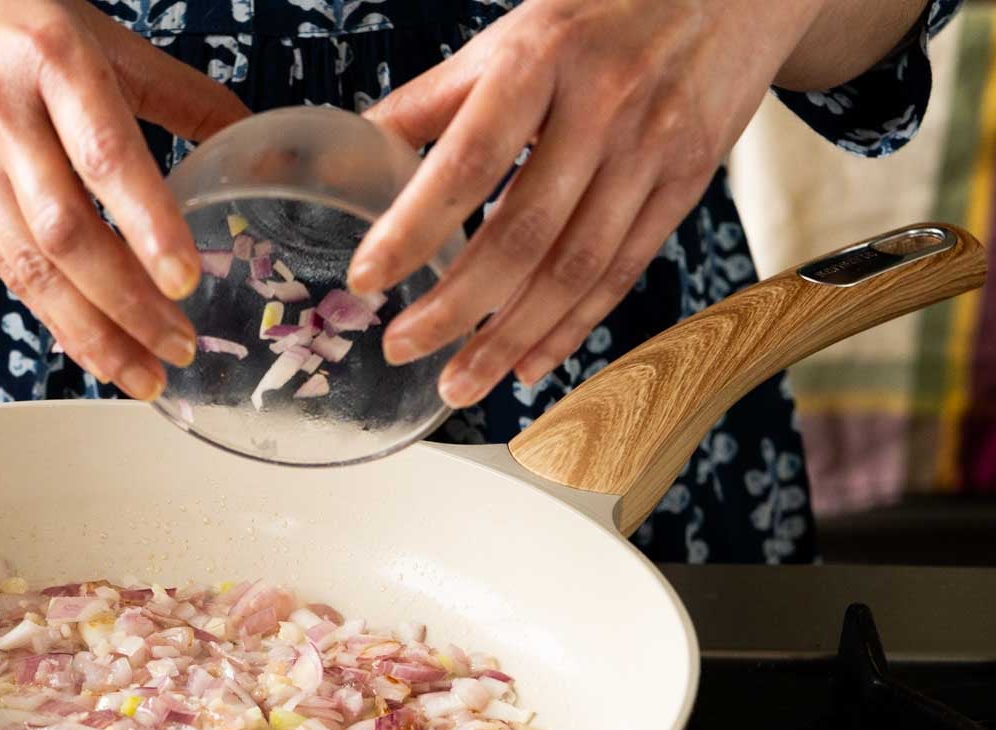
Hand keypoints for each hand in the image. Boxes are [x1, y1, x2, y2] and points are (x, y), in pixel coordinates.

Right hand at [0, 0, 248, 401]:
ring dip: (93, 332)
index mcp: (55, 62)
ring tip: (144, 375)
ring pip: (33, 267)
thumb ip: (174, 91)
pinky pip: (8, 271)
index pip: (105, 155)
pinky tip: (93, 348)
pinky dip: (54, 316)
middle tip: (180, 346)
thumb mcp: (99, 34)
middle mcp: (6, 117)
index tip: (185, 280)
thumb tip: (249, 139)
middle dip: (127, 303)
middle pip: (66, 231)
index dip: (147, 223)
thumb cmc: (11, 20)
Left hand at [347, 0, 821, 407]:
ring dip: (510, 338)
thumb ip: (433, 100)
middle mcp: (603, 106)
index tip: (367, 278)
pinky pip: (623, 271)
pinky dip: (572, 328)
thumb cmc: (602, 11)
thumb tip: (351, 157)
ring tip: (459, 383)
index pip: (467, 161)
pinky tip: (528, 364)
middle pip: (523, 233)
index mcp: (540, 60)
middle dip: (456, 306)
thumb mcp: (513, 34)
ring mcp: (653, 149)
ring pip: (575, 268)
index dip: (414, 228)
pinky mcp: (687, 183)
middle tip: (401, 347)